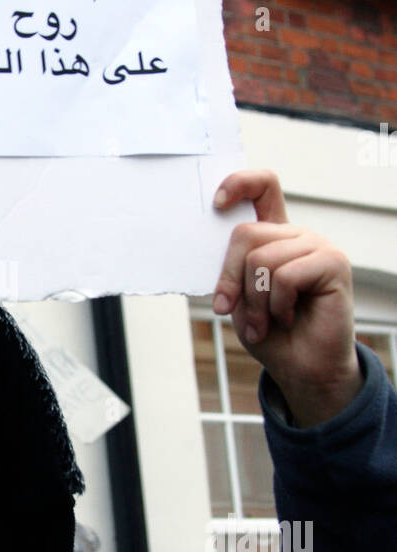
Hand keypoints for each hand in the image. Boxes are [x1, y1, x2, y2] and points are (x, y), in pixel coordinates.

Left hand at [211, 171, 361, 427]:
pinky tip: (288, 318)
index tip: (217, 202)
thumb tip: (217, 242)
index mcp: (274, 236)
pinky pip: (284, 275)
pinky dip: (277, 305)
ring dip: (255, 302)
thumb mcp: (239, 298)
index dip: (239, 183)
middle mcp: (297, 235)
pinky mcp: (333, 262)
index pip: (262, 188)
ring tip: (266, 322)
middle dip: (230, 278)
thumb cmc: (271, 333)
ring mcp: (317, 246)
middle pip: (246, 233)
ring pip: (261, 259)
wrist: (301, 368)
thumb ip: (233, 268)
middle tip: (230, 309)